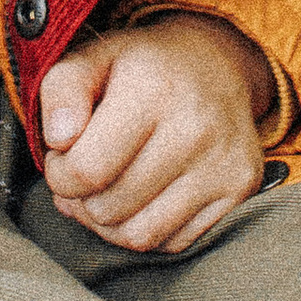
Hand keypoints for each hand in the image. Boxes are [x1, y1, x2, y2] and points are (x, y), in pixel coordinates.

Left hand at [36, 13, 273, 253]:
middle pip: (109, 208)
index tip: (62, 158)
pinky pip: (173, 243)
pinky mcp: (241, 188)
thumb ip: (61, 90)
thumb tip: (59, 139)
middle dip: (83, 198)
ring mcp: (224, 162)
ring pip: (140, 237)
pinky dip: (146, 229)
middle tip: (86, 172)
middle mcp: (195, 127)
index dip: (59, 174)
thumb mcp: (93, 58)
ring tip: (106, 190)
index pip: (87, 169)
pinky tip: (141, 198)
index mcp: (152, 87)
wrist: (216, 64)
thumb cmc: (142, 67)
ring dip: (109, 223)